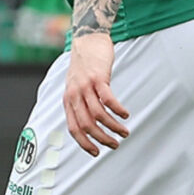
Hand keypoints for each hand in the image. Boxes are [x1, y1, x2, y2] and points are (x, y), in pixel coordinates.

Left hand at [62, 32, 128, 154]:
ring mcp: (85, 86)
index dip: (84, 143)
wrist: (87, 41)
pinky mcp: (98, 78)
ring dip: (113, 127)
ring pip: (98, 114)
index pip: (73, 128)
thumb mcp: (76, 85)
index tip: (96, 153)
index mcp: (68, 100)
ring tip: (125, 132)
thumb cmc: (84, 66)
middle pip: (86, 124)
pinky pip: (107, 99)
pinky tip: (125, 114)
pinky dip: (117, 110)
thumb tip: (89, 121)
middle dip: (101, 139)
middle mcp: (74, 95)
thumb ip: (80, 102)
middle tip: (115, 145)